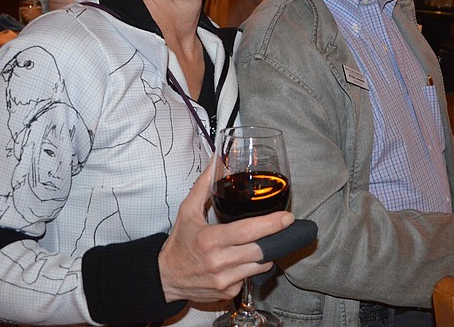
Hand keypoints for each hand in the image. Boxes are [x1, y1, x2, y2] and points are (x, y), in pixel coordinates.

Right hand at [158, 160, 293, 302]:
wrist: (165, 278)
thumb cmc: (178, 243)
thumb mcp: (187, 211)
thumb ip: (204, 185)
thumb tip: (216, 161)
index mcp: (211, 240)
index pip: (248, 231)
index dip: (272, 224)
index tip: (287, 217)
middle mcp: (219, 262)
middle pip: (260, 249)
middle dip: (275, 238)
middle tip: (282, 226)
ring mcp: (225, 280)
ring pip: (261, 265)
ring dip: (265, 252)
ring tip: (258, 242)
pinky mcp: (228, 292)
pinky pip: (251, 277)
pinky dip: (253, 267)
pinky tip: (243, 259)